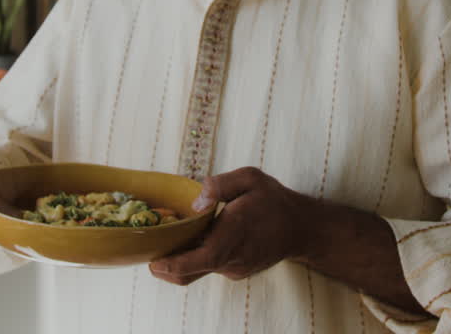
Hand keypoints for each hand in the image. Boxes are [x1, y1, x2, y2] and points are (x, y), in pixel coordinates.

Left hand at [149, 167, 317, 284]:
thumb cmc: (274, 201)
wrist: (301, 228)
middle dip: (166, 267)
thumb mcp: (251, 178)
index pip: (201, 258)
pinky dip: (196, 257)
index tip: (153, 263)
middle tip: (149, 254)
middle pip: (191, 272)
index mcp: (235, 232)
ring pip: (198, 270)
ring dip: (181, 259)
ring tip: (168, 241)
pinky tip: (194, 240)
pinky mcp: (235, 271)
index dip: (174, 264)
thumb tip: (197, 200)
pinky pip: (209, 266)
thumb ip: (221, 184)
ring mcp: (234, 268)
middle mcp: (233, 256)